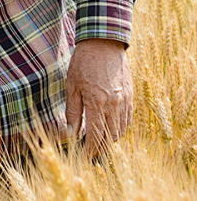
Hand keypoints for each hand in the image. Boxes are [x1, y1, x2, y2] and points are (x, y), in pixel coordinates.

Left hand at [65, 37, 132, 153]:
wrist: (105, 43)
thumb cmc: (84, 63)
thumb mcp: (72, 86)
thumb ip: (72, 112)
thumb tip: (70, 133)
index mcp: (96, 103)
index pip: (95, 136)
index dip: (90, 150)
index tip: (83, 157)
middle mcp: (113, 105)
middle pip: (110, 138)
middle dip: (100, 149)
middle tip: (90, 153)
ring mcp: (124, 101)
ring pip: (120, 131)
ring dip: (110, 140)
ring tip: (99, 141)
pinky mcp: (130, 95)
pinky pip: (127, 120)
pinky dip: (120, 128)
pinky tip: (110, 128)